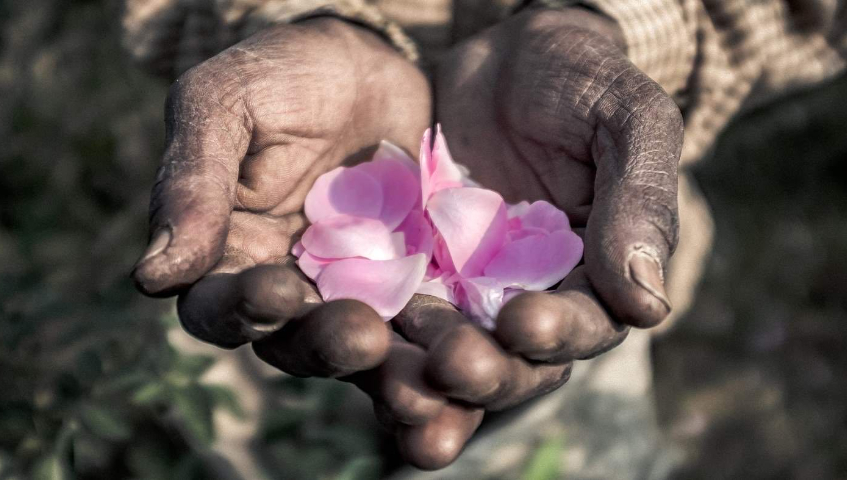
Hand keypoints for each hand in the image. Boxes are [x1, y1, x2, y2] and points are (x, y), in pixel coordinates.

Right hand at [131, 18, 430, 374]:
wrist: (369, 64)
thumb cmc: (282, 76)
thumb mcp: (226, 107)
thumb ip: (192, 183)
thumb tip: (153, 275)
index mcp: (226, 257)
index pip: (217, 307)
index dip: (240, 307)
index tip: (274, 287)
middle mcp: (287, 290)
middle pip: (295, 341)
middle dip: (326, 342)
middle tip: (362, 335)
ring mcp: (352, 293)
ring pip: (363, 345)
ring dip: (389, 359)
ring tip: (420, 353)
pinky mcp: (411, 286)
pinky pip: (422, 323)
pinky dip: (440, 340)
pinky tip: (470, 343)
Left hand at [365, 7, 683, 467]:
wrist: (503, 61)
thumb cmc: (581, 82)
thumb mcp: (627, 123)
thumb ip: (640, 203)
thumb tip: (648, 306)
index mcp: (595, 277)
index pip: (586, 324)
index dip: (559, 332)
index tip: (523, 323)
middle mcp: (531, 299)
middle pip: (514, 360)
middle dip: (487, 368)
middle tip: (452, 362)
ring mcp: (467, 292)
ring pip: (450, 350)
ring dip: (425, 373)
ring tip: (396, 370)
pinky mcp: (412, 272)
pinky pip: (393, 311)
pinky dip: (376, 336)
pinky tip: (350, 342)